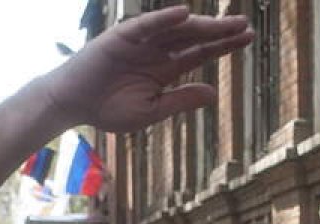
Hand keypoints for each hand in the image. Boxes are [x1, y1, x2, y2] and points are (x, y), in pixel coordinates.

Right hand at [40, 7, 252, 132]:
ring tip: (225, 23)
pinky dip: (163, 19)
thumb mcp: (151, 111)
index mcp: (165, 69)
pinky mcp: (121, 37)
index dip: (223, 45)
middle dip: (219, 32)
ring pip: (175, 29)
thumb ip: (180, 100)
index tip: (247, 39)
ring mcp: (140, 41)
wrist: (72, 105)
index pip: (200, 52)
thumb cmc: (107, 110)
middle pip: (194, 37)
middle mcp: (156, 50)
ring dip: (200, 24)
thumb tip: (213, 93)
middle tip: (245, 26)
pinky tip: (185, 15)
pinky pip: (146, 26)